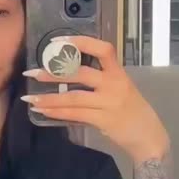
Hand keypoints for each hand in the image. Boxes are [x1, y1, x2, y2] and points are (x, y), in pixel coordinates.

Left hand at [22, 35, 169, 161]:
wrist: (148, 136)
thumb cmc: (132, 112)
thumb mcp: (121, 90)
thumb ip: (99, 82)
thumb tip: (67, 76)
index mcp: (119, 73)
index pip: (103, 49)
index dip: (81, 42)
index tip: (58, 41)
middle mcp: (114, 84)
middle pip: (81, 73)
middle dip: (53, 72)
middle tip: (32, 73)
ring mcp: (109, 102)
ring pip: (73, 96)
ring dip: (49, 97)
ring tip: (30, 98)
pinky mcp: (103, 120)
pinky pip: (75, 114)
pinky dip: (56, 112)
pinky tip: (43, 111)